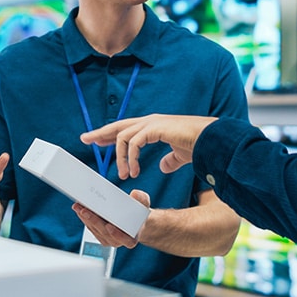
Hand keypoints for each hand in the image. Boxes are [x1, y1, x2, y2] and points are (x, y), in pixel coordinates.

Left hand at [72, 189, 150, 247]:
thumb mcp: (144, 204)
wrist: (133, 220)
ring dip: (85, 219)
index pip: (124, 239)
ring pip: (95, 230)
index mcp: (131, 238)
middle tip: (85, 211)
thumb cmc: (138, 213)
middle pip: (104, 233)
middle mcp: (118, 241)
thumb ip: (142, 199)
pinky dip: (85, 218)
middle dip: (94, 221)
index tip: (110, 226)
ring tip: (79, 207)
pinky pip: (91, 228)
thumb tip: (135, 194)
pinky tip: (80, 209)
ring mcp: (107, 239)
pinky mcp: (99, 235)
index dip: (116, 234)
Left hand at [81, 114, 216, 178]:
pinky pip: (133, 143)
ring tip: (123, 175)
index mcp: (154, 125)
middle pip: (119, 126)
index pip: (127, 128)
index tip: (98, 140)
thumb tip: (162, 166)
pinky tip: (133, 171)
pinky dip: (130, 158)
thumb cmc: (198, 146)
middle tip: (86, 139)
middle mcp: (150, 121)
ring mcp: (152, 123)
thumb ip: (170, 160)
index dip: (111, 134)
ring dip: (120, 157)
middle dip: (101, 133)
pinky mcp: (155, 128)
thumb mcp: (180, 155)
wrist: (210, 140)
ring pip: (123, 137)